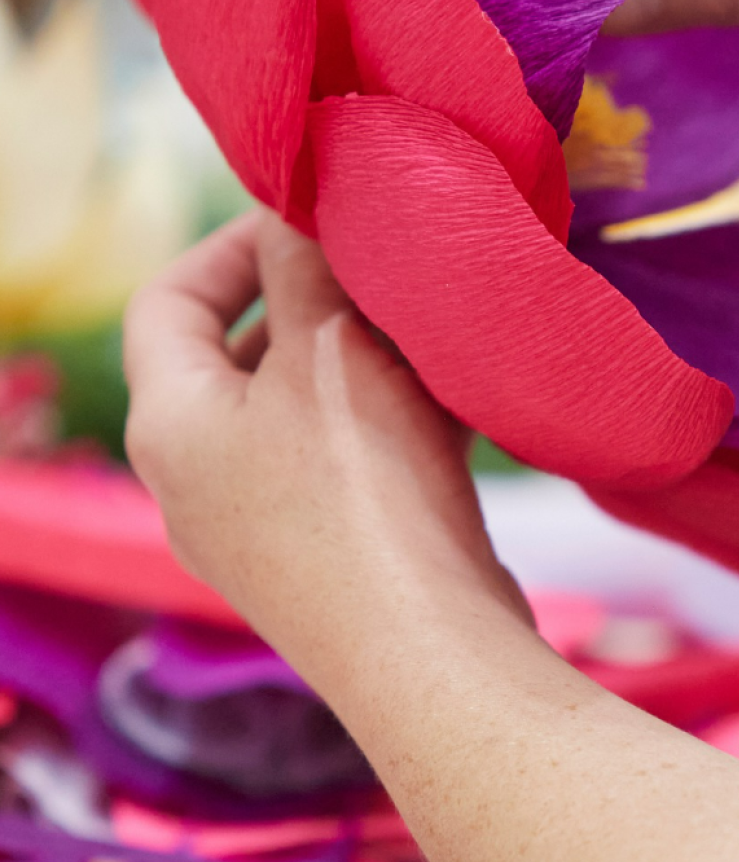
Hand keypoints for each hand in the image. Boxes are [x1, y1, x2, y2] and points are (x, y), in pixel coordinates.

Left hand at [123, 210, 527, 664]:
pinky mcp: (315, 559)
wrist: (429, 651)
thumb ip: (303, 264)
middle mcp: (192, 479)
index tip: (304, 220)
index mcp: (169, 422)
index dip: (227, 242)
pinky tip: (451, 397)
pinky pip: (334, 460)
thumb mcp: (332, 347)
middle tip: (374, 271)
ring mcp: (253, 527)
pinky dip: (379, 416)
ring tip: (424, 329)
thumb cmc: (366, 489)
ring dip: (355, 358)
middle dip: (306, 301)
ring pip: (294, 408)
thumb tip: (292, 210)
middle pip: (232, 354)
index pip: (164, 300)